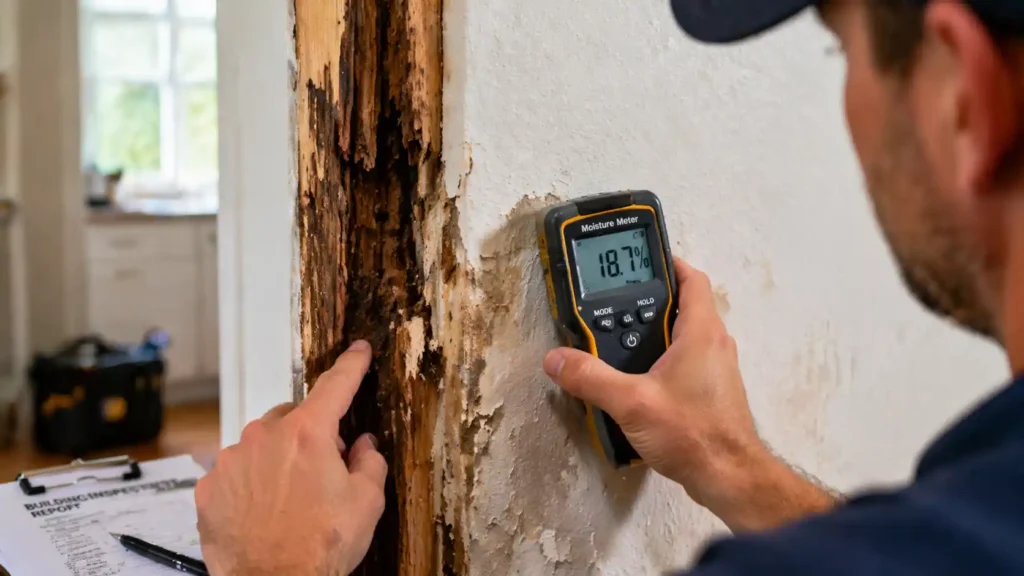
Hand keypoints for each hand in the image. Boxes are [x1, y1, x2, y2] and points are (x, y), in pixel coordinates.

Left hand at [195, 341, 386, 574]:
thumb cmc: (320, 547)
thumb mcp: (367, 503)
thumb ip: (369, 462)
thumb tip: (363, 445)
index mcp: (309, 434)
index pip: (335, 386)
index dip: (351, 365)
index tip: (358, 350)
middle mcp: (264, 437)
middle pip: (292, 417)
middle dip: (309, 434)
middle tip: (323, 472)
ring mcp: (231, 460)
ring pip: (260, 443)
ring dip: (276, 459)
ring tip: (290, 500)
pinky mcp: (209, 487)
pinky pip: (235, 470)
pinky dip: (250, 482)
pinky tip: (264, 510)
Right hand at [544, 258, 834, 530]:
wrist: (729, 477)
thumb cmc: (694, 434)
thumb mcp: (631, 402)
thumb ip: (590, 378)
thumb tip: (557, 359)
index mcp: (702, 331)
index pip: (691, 279)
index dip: (668, 263)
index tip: (641, 259)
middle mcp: (714, 344)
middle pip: (682, 306)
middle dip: (648, 304)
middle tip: (613, 306)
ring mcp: (716, 369)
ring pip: (684, 336)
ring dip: (654, 334)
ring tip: (618, 344)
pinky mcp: (712, 392)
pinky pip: (686, 361)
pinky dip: (662, 360)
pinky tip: (636, 379)